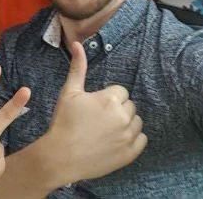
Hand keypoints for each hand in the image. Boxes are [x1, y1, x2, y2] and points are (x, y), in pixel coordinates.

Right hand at [43, 41, 146, 183]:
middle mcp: (123, 116)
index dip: (107, 98)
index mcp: (110, 99)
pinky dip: (132, 139)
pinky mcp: (130, 153)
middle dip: (117, 110)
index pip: (121, 92)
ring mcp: (128, 136)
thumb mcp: (69, 92)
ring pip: (137, 122)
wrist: (60, 157)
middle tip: (99, 120)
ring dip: (126, 124)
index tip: (94, 108)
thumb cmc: (64, 122)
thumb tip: (77, 44)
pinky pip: (142, 139)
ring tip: (107, 130)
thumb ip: (78, 67)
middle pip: (130, 106)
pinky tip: (116, 141)